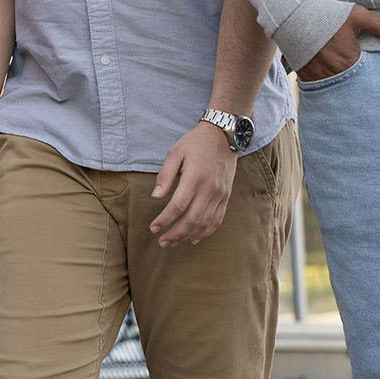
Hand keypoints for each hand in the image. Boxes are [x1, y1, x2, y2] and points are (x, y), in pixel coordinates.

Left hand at [150, 122, 236, 246]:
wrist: (223, 136)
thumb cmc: (195, 143)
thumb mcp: (175, 152)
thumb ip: (165, 175)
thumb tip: (155, 196)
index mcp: (195, 177)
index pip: (178, 206)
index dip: (165, 220)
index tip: (154, 228)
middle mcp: (209, 189)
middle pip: (192, 219)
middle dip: (175, 234)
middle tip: (162, 242)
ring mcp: (220, 194)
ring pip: (205, 223)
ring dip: (188, 236)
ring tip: (174, 242)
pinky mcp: (226, 197)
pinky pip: (217, 220)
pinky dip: (206, 232)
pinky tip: (194, 238)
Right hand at [298, 5, 379, 82]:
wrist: (291, 14)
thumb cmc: (327, 14)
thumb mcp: (357, 16)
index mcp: (349, 62)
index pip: (369, 79)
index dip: (374, 79)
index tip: (379, 79)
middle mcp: (333, 73)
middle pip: (352, 86)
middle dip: (358, 84)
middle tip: (364, 83)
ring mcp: (317, 76)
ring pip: (335, 87)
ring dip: (342, 83)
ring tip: (347, 79)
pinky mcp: (305, 75)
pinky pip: (319, 84)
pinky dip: (326, 81)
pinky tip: (329, 75)